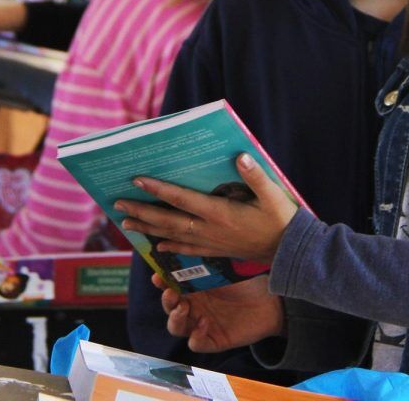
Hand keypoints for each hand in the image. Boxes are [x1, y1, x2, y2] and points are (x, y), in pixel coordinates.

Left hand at [116, 153, 298, 262]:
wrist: (290, 253)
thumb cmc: (282, 220)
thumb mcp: (273, 194)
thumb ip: (256, 176)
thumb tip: (240, 155)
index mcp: (220, 213)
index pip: (182, 199)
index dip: (158, 189)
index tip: (137, 180)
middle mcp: (210, 229)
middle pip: (169, 220)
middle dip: (142, 212)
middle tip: (118, 205)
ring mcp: (212, 242)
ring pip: (173, 236)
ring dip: (148, 229)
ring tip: (126, 224)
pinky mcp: (217, 251)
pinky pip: (187, 249)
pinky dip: (170, 246)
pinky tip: (157, 245)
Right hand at [154, 273, 282, 352]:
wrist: (272, 302)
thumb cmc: (248, 282)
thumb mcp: (226, 268)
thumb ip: (207, 261)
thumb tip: (190, 241)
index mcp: (194, 288)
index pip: (170, 287)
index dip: (161, 283)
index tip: (158, 276)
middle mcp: (194, 307)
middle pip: (169, 308)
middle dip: (166, 301)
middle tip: (171, 293)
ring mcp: (202, 325)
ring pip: (176, 328)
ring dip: (175, 319)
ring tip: (184, 308)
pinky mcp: (214, 340)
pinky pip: (196, 343)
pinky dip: (196, 336)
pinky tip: (205, 323)